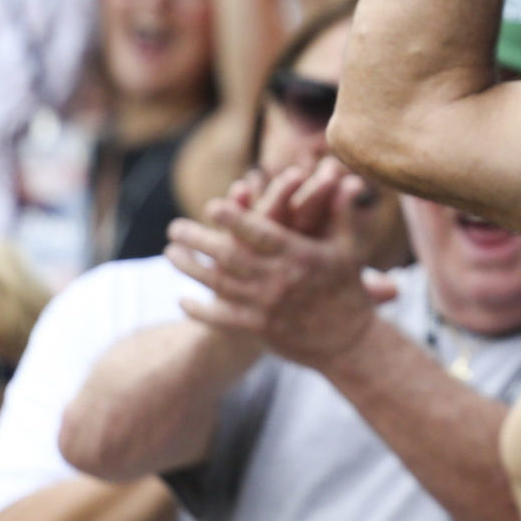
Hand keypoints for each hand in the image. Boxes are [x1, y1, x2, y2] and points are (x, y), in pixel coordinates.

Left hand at [166, 160, 396, 368]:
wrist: (349, 342)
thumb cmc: (347, 288)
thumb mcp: (348, 247)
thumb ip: (341, 212)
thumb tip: (345, 178)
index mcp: (300, 255)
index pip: (261, 233)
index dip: (235, 219)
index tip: (211, 206)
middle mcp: (280, 280)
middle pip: (229, 256)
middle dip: (198, 240)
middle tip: (174, 227)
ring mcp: (267, 306)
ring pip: (219, 285)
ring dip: (191, 268)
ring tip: (171, 253)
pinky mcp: (260, 329)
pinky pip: (222, 318)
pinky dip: (199, 310)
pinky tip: (182, 299)